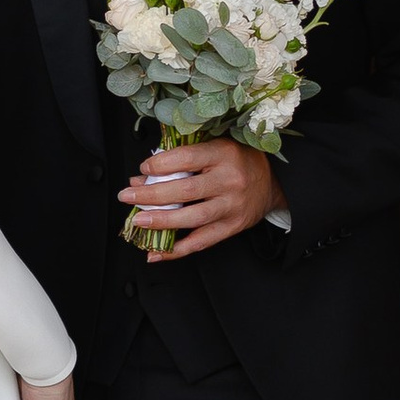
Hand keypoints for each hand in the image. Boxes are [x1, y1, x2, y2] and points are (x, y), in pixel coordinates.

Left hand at [122, 139, 278, 255]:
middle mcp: (230, 181)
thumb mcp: (214, 148)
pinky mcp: (233, 227)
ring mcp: (232, 206)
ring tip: (138, 221)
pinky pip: (202, 242)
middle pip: (185, 190)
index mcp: (224, 154)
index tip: (143, 169)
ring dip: (161, 222)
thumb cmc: (237, 160)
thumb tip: (143, 177)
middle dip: (151, 195)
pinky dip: (177, 249)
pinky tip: (156, 252)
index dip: (161, 164)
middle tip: (127, 196)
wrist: (272, 182)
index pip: (187, 158)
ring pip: (192, 218)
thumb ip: (181, 159)